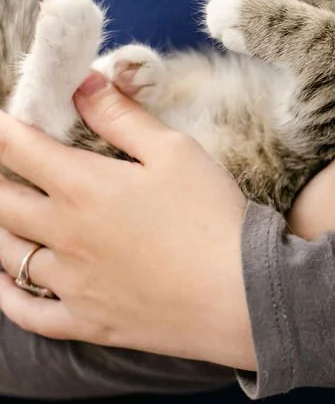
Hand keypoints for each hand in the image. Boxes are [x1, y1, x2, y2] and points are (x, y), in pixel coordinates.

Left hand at [0, 73, 254, 369]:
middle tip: (6, 167)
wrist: (241, 293)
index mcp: (82, 186)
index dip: (2, 128)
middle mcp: (63, 233)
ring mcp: (70, 282)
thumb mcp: (176, 151)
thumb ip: (123, 116)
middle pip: (0, 201)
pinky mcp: (85, 320)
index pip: (16, 148)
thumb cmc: (213, 217)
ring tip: (4, 215)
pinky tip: (2, 281)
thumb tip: (82, 83)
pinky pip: (25, 312)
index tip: (1, 121)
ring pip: (7, 254)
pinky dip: (4, 295)